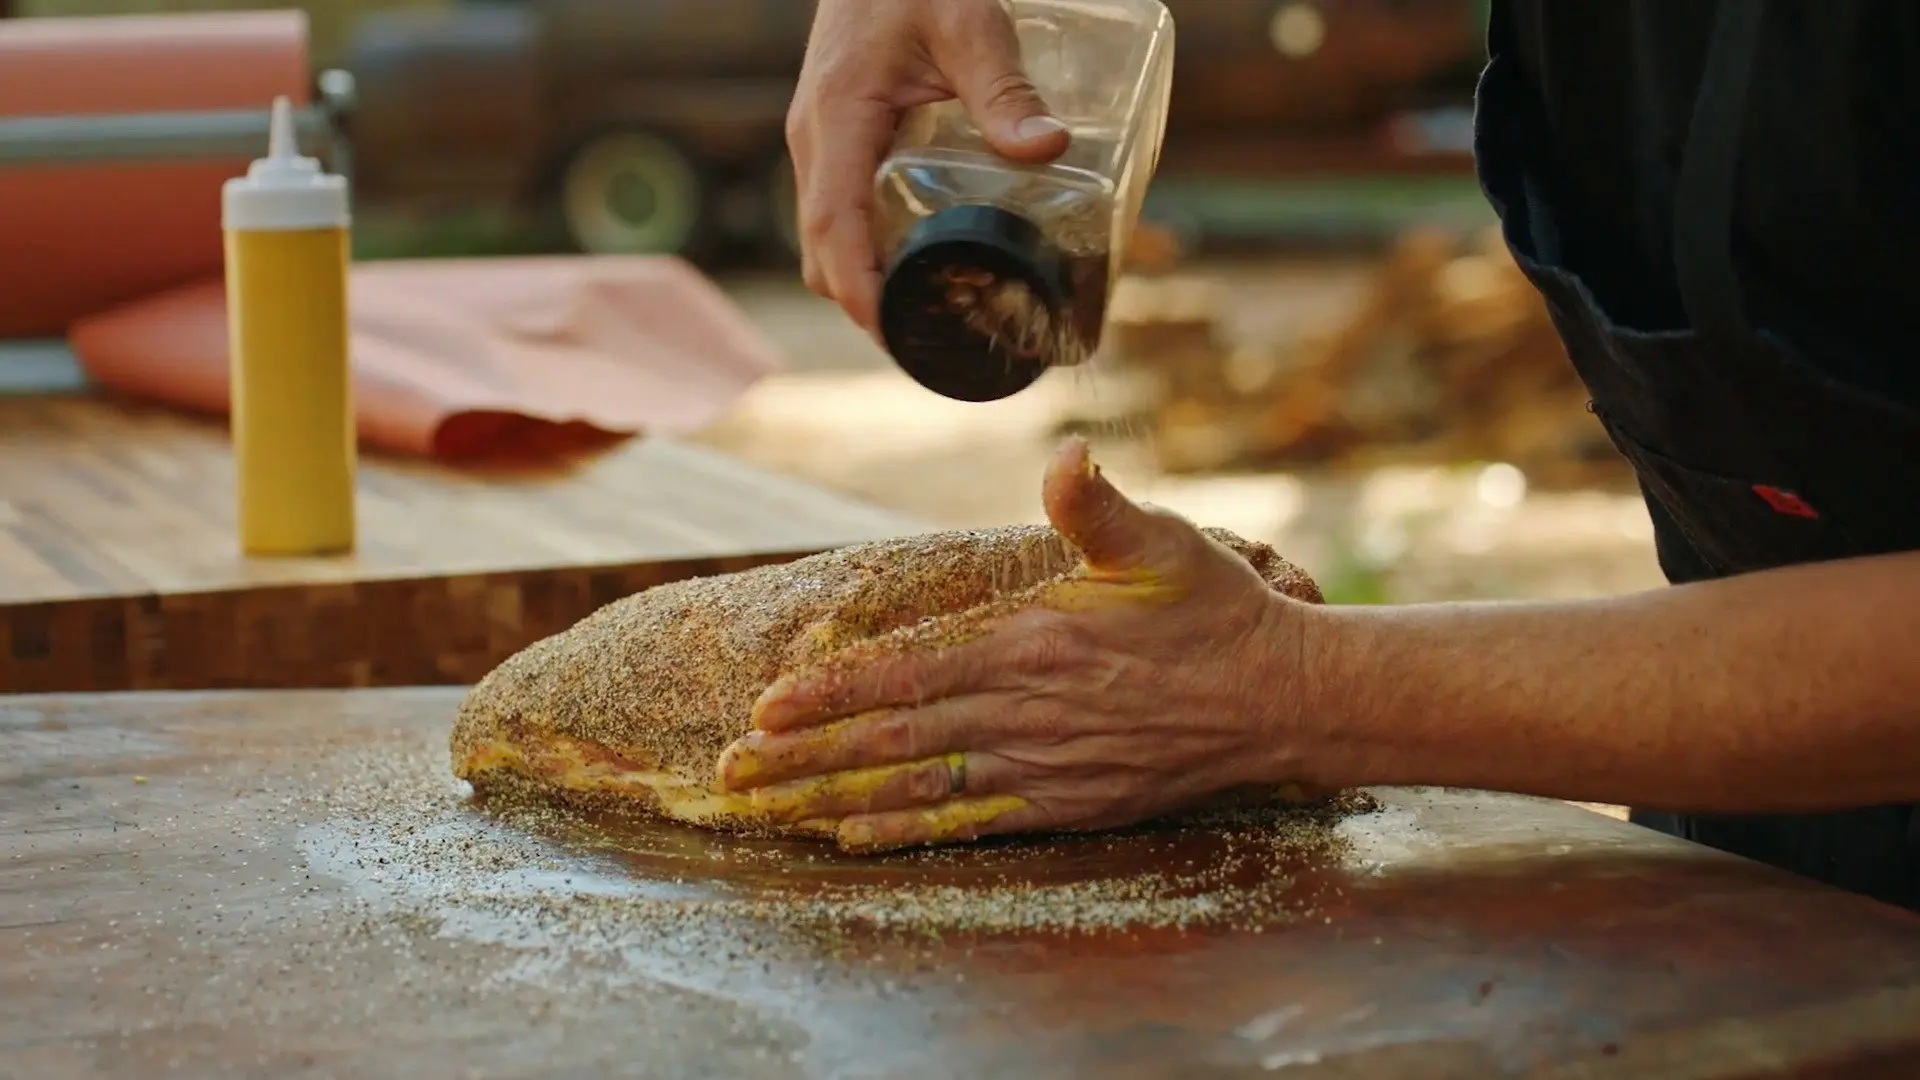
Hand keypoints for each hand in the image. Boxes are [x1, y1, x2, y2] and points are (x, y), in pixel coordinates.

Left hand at [715, 438, 1321, 852]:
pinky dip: (904, 831)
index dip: (832, 690)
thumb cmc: (1216, 611)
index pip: (910, 671)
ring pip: (916, 786)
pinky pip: (967, 823)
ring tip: (765, 807)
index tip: (766, 704)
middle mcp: (1026, 713)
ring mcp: (1043, 767)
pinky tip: (850, 836)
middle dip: (803, 756)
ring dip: (832, 796)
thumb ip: (1098, 505)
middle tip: (729, 772)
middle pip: (892, 738)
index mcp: (1034, 643)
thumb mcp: (1163, 541)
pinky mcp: (1064, 805)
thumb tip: (1065, 454)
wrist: (1281, 699)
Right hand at [787, 0, 1070, 330]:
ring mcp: (820, 140)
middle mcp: (816, 139)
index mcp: (837, 119)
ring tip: (927, 314)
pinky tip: (915, 261)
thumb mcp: (969, 21)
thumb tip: (1048, 148)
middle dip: (866, 305)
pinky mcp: (836, 138)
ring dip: (863, 282)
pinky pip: (838, 211)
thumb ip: (1005, 87)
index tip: (894, 333)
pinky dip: (864, 250)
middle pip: (822, 250)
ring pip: (824, 236)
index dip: (859, 291)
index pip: (832, 228)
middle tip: (930, 342)